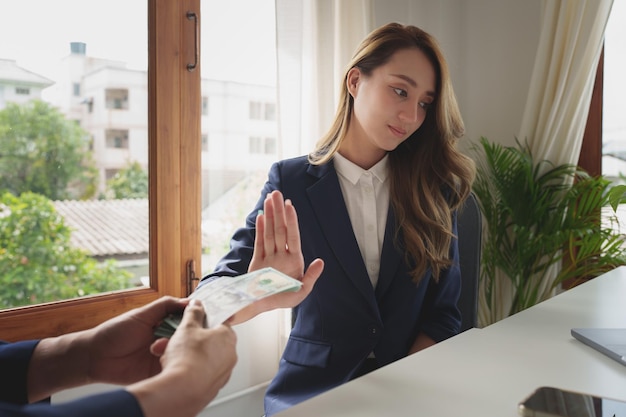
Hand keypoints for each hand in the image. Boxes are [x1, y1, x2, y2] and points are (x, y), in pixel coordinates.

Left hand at [84, 296, 189, 384]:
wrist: (95, 357)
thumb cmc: (115, 332)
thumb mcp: (141, 314)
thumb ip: (164, 306)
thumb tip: (188, 302)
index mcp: (163, 324)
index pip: (185, 321)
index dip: (194, 320)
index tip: (201, 319)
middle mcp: (166, 340)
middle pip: (187, 338)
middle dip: (188, 337)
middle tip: (183, 336)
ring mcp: (163, 356)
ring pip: (181, 353)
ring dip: (179, 351)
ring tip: (164, 348)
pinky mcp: (158, 372)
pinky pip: (172, 369)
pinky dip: (174, 367)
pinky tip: (171, 362)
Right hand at [128, 299, 236, 416]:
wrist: (181, 391)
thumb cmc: (187, 358)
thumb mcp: (187, 327)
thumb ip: (193, 313)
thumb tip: (197, 305)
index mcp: (227, 336)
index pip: (219, 322)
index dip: (204, 320)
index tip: (193, 321)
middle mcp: (230, 355)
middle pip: (211, 341)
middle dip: (192, 339)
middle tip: (178, 339)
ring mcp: (223, 373)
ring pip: (205, 358)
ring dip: (190, 355)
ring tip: (172, 355)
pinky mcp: (213, 387)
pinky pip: (202, 374)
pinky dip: (191, 370)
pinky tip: (177, 370)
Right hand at [228, 190, 323, 324]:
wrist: (260, 306)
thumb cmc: (282, 299)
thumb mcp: (301, 292)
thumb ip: (311, 277)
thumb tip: (321, 262)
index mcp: (294, 260)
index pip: (293, 236)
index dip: (291, 221)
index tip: (290, 205)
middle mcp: (281, 255)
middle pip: (280, 229)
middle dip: (279, 211)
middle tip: (276, 193)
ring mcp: (269, 256)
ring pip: (269, 232)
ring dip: (270, 215)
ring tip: (269, 199)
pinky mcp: (257, 260)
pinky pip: (259, 241)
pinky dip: (260, 229)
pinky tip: (262, 216)